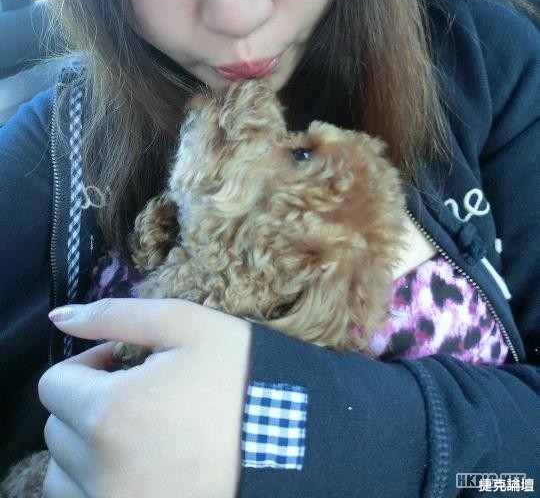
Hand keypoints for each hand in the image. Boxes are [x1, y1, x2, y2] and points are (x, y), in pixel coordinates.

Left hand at [38, 298, 251, 497]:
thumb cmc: (238, 375)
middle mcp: (101, 470)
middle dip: (87, 403)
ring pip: (62, 475)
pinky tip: (137, 464)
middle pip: (56, 428)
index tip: (122, 364)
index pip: (52, 385)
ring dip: (84, 449)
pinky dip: (96, 485)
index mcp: (110, 413)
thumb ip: (113, 316)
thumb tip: (59, 317)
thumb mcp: (183, 325)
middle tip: (136, 393)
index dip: (87, 365)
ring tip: (133, 433)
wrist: (291, 438)